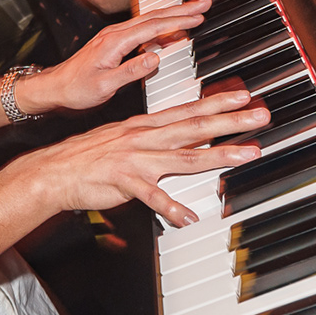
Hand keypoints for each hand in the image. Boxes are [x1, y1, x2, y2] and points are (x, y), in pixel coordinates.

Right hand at [7, 89, 269, 227]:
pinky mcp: (124, 182)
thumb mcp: (126, 136)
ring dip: (219, 155)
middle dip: (232, 121)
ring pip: (184, 156)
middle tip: (261, 116)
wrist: (54, 170)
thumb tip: (180, 136)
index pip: (189, 110)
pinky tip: (189, 217)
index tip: (245, 97)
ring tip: (248, 154)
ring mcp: (136, 158)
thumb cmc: (90, 156)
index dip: (219, 103)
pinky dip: (170, 208)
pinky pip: (151, 196)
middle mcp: (145, 137)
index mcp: (146, 125)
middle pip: (196, 127)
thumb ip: (155, 136)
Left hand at [20, 0, 211, 114]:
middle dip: (181, 9)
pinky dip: (161, 25)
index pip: (152, 27)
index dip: (177, 22)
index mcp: (114, 42)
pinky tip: (172, 29)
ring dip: (173, 14)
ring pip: (149, 20)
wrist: (55, 87)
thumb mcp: (104, 86)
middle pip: (154, 17)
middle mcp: (115, 34)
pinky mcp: (114, 41)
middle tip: (204, 3)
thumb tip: (155, 58)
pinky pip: (143, 29)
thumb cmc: (76, 89)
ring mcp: (114, 36)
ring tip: (195, 11)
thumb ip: (130, 72)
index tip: (197, 18)